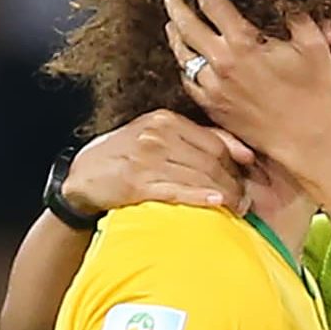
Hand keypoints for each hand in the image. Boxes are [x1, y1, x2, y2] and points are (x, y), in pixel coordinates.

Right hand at [63, 110, 254, 214]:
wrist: (82, 175)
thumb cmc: (126, 157)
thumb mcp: (157, 136)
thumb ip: (197, 139)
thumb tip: (244, 153)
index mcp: (166, 121)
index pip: (214, 141)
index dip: (236, 161)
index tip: (248, 177)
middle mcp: (157, 136)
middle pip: (210, 160)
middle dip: (233, 182)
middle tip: (246, 200)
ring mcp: (146, 159)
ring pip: (198, 176)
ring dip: (224, 194)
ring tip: (238, 209)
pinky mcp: (136, 184)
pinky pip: (176, 191)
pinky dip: (199, 197)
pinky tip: (216, 204)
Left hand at [162, 0, 330, 165]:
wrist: (307, 140)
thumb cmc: (315, 95)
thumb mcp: (314, 45)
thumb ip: (295, 17)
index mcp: (243, 44)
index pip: (211, 4)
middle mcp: (221, 64)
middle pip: (187, 27)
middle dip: (178, 6)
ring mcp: (214, 89)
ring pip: (183, 56)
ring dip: (175, 35)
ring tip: (171, 24)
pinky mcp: (214, 108)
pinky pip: (189, 83)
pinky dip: (184, 67)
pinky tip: (186, 61)